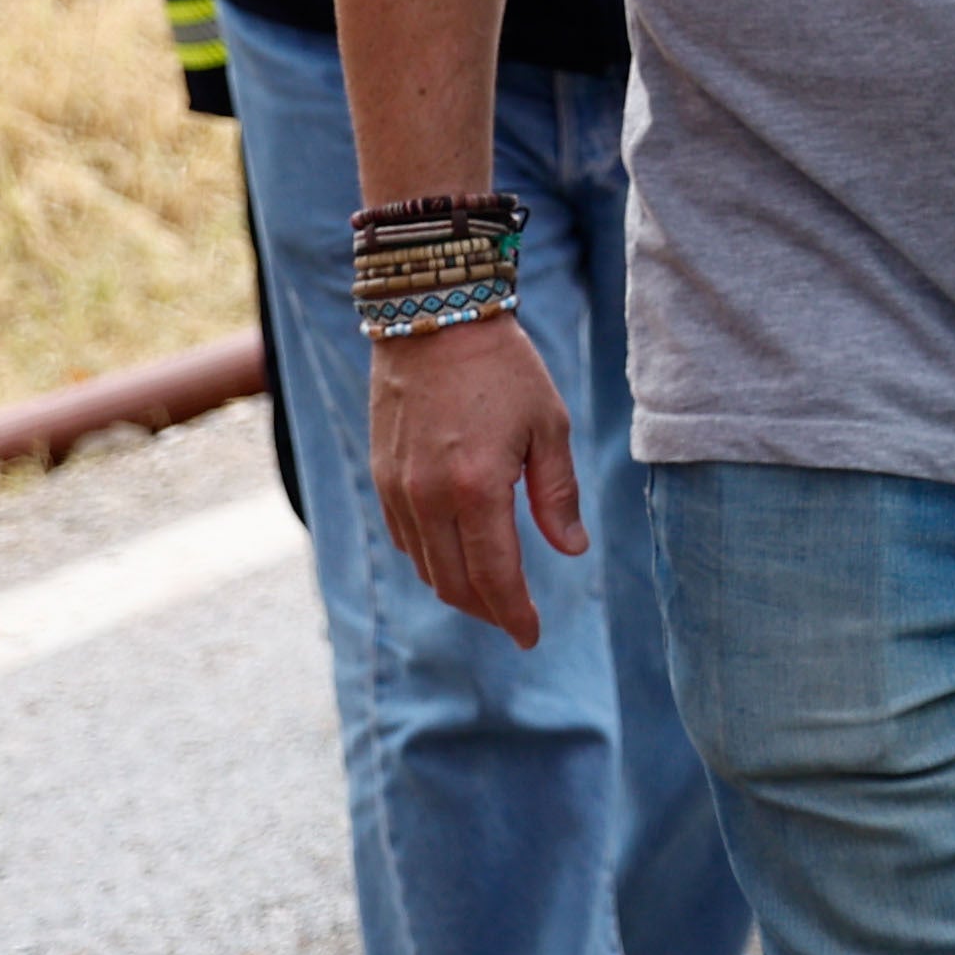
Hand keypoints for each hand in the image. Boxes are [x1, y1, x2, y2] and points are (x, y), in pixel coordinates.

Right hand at [368, 315, 579, 645]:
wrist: (434, 319)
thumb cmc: (504, 369)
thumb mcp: (549, 425)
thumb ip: (558, 493)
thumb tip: (571, 550)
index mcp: (478, 488)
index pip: (496, 576)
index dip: (515, 614)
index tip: (532, 636)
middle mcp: (429, 498)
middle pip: (456, 583)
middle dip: (489, 611)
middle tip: (516, 620)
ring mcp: (398, 490)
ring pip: (426, 566)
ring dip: (459, 589)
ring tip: (493, 594)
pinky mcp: (383, 477)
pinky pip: (406, 539)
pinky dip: (432, 559)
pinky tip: (458, 555)